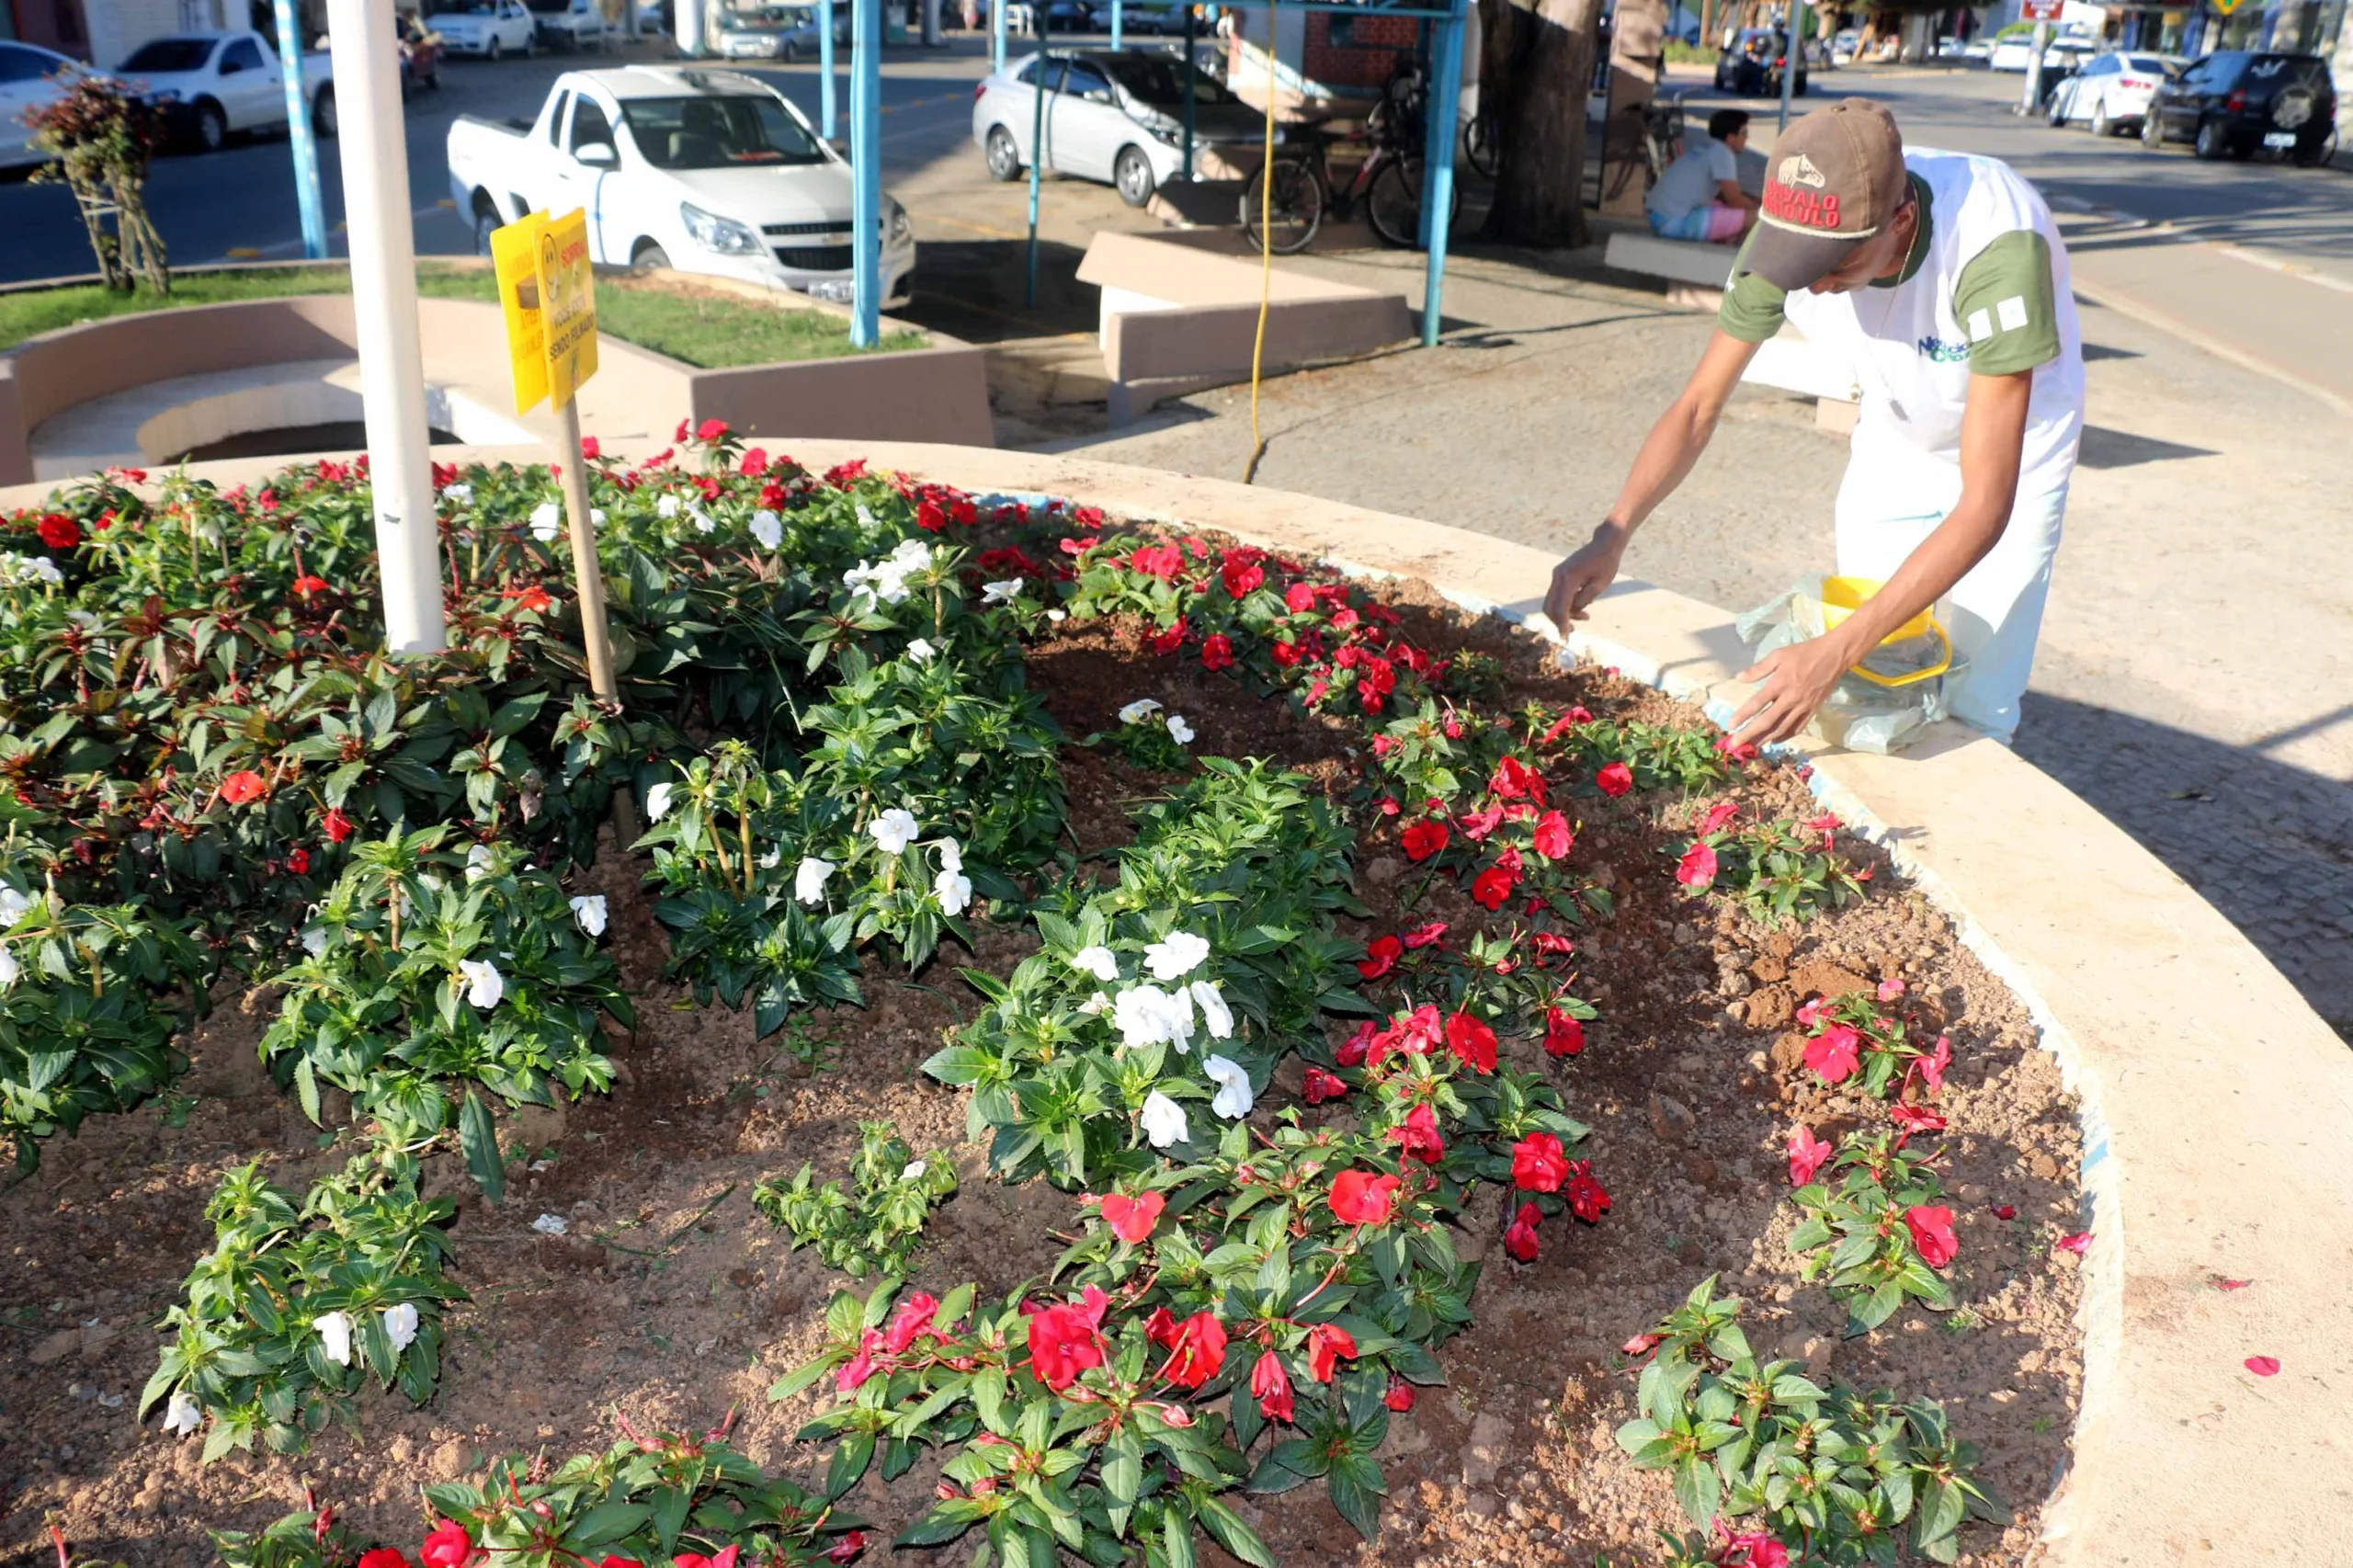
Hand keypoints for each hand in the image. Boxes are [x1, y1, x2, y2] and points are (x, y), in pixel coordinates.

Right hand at [1544, 528, 1628, 629]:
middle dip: (1559, 621)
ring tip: (1586, 615)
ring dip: (1564, 613)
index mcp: (1569, 578)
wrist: (1605, 544)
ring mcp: (1557, 574)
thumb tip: (1572, 611)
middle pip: (1549, 606)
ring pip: (1552, 602)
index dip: (1562, 624)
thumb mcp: (1600, 585)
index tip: (1565, 637)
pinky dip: (1565, 604)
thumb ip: (1584, 599)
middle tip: (1572, 630)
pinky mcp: (1560, 575)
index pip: (1560, 607)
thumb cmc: (1606, 563)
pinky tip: (1582, 604)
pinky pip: (1557, 595)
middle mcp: (1558, 576)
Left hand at [1728, 633, 1854, 746]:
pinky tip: (1774, 740)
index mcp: (1780, 683)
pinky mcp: (1813, 710)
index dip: (1743, 715)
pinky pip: (1797, 727)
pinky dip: (1785, 736)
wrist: (1834, 656)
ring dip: (1765, 739)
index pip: (1757, 703)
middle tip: (1736, 744)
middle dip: (1750, 734)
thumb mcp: (1779, 655)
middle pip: (1767, 721)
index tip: (1730, 725)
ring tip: (1752, 746)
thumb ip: (1758, 668)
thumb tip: (1739, 678)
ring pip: (1782, 728)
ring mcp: (1803, 706)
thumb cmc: (1804, 652)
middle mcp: (1791, 698)